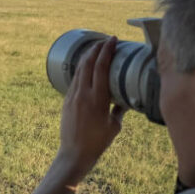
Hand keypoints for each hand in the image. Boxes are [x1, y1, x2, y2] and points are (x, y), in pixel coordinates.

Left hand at [54, 36, 125, 184]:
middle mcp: (83, 94)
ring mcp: (72, 96)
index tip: (113, 40)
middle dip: (96, 48)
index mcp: (97, 98)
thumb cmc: (97, 142)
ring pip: (79, 70)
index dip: (107, 51)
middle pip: (88, 63)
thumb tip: (128, 100)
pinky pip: (74, 80)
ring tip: (96, 49)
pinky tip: (86, 67)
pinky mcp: (67, 101)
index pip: (101, 67)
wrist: (74, 154)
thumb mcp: (114, 126)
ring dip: (88, 57)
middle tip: (105, 40)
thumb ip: (120, 109)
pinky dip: (81, 69)